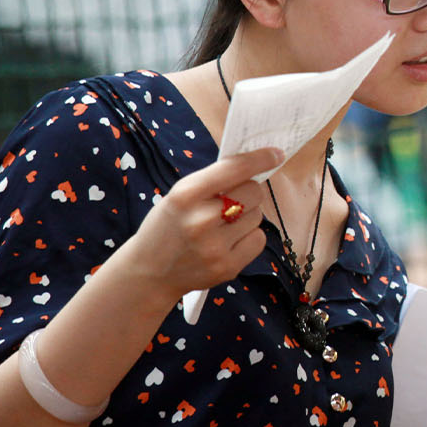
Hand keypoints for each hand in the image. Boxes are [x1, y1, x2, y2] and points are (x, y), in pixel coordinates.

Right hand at [117, 147, 281, 302]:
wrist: (150, 273)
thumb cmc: (169, 226)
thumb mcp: (179, 195)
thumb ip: (213, 180)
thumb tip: (256, 164)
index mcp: (186, 195)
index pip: (235, 169)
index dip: (260, 159)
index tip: (276, 153)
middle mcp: (201, 220)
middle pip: (254, 192)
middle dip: (249, 192)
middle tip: (233, 200)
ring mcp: (215, 246)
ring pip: (258, 216)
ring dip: (248, 216)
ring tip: (223, 225)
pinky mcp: (227, 267)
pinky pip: (259, 239)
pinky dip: (249, 237)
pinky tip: (229, 241)